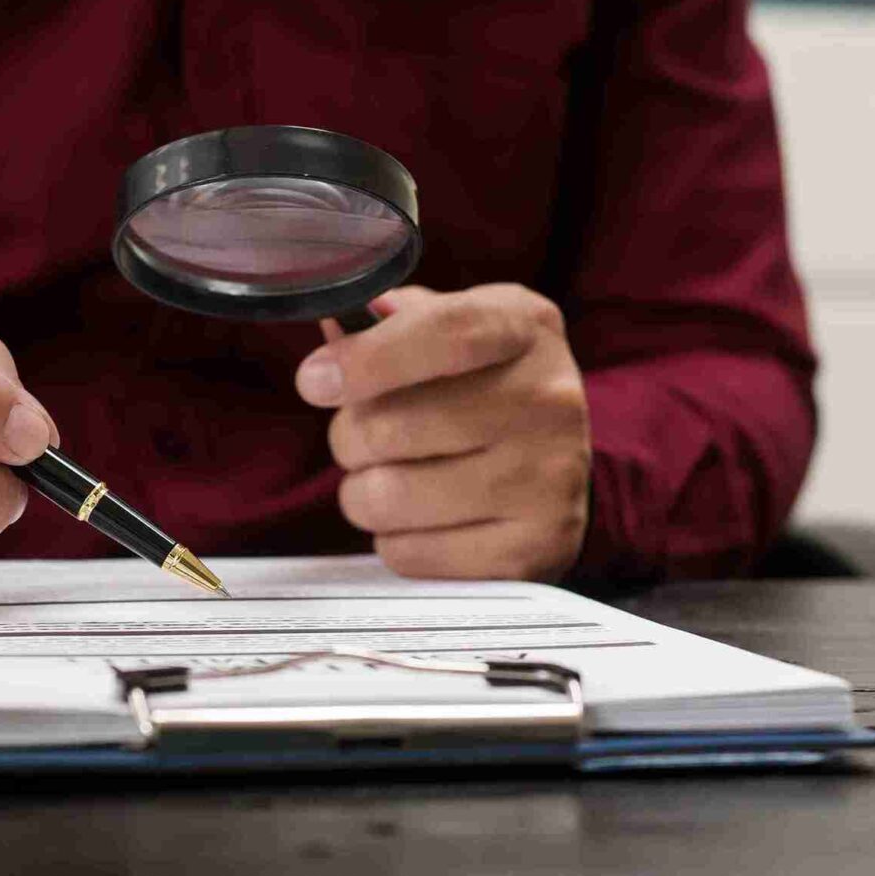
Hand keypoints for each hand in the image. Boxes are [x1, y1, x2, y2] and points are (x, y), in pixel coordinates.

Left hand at [295, 284, 591, 581]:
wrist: (560, 462)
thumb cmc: (488, 384)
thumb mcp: (460, 325)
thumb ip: (395, 321)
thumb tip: (334, 335)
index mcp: (524, 329)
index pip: (445, 332)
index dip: (367, 358)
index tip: (314, 381)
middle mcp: (548, 400)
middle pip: (392, 425)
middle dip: (350, 436)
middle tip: (362, 438)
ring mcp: (547, 480)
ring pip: (389, 497)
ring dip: (364, 493)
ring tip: (389, 479)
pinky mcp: (533, 549)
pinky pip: (409, 554)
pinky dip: (394, 540)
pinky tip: (422, 520)